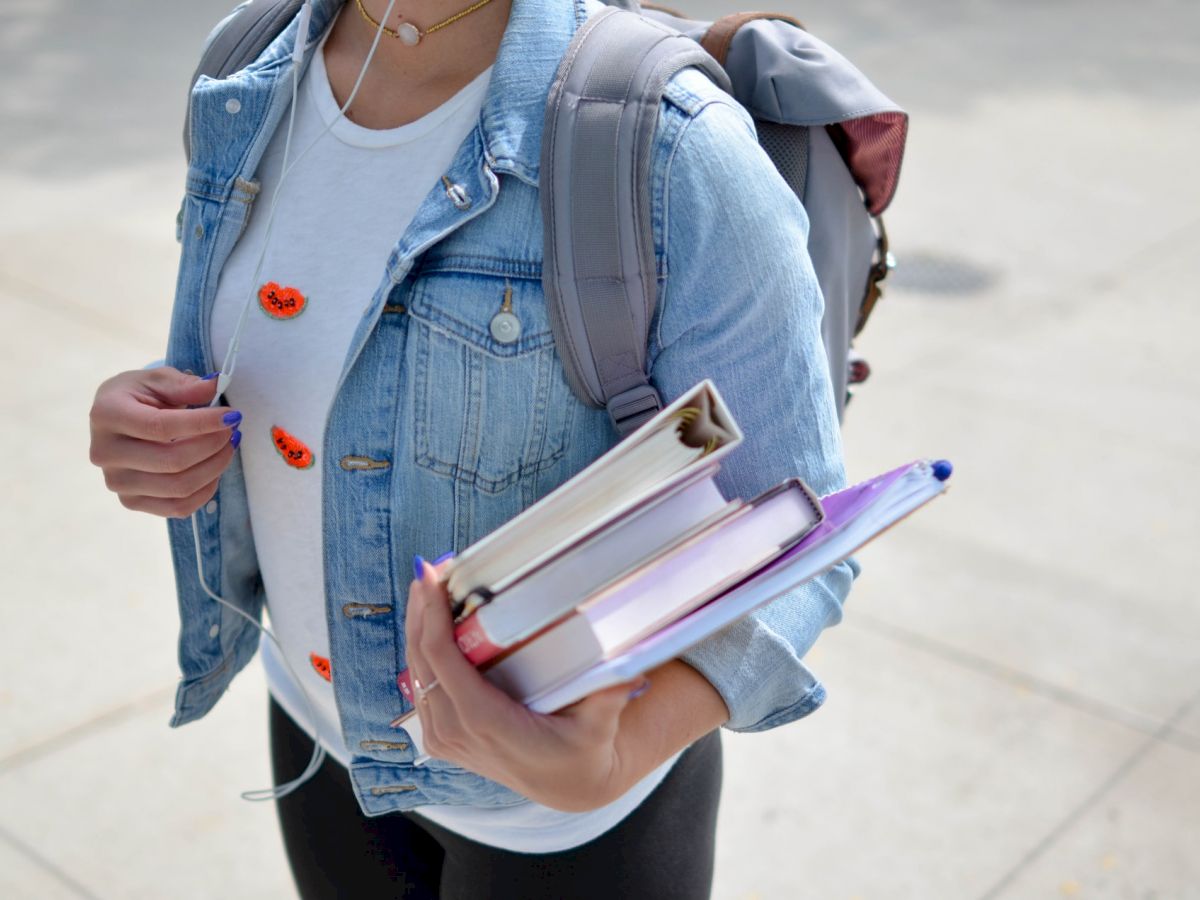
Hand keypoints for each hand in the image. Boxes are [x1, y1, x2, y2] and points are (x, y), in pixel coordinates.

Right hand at [89, 367, 241, 517]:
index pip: (160, 426)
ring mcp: (117, 482)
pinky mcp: (131, 502)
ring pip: (179, 488)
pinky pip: (178, 508)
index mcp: (107, 415)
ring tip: (227, 447)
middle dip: (213, 446)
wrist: (116, 419)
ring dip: (215, 467)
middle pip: (172, 462)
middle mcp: (105, 453)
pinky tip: (214, 469)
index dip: (202, 423)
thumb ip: (185, 384)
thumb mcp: (157, 379)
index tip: (232, 416)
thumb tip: (215, 386)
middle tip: (233, 431)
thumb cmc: (139, 396)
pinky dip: (205, 490)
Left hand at [405, 558, 643, 812]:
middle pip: (421, 660)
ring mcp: (445, 739)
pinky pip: (421, 688)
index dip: (432, 616)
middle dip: (420, 611)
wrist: (569, 786)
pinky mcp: (442, 739)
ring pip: (415, 673)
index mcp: (485, 722)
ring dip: (417, 628)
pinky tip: (428, 624)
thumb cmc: (583, 751)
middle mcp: (456, 732)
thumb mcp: (599, 726)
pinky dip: (421, 652)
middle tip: (428, 569)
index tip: (432, 577)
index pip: (442, 660)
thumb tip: (630, 669)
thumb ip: (609, 697)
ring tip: (427, 587)